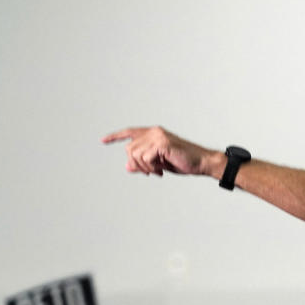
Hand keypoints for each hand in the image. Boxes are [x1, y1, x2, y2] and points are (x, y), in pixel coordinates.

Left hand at [101, 126, 225, 177]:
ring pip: (135, 154)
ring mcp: (158, 136)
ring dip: (143, 167)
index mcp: (153, 133)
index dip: (115, 136)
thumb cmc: (183, 162)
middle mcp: (154, 132)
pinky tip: (161, 170)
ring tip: (157, 171)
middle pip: (129, 148)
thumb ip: (143, 163)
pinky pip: (145, 158)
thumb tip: (127, 166)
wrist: (201, 162)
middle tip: (149, 173)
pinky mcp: (162, 143)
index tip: (103, 140)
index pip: (130, 132)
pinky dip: (150, 167)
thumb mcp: (159, 164)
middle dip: (136, 164)